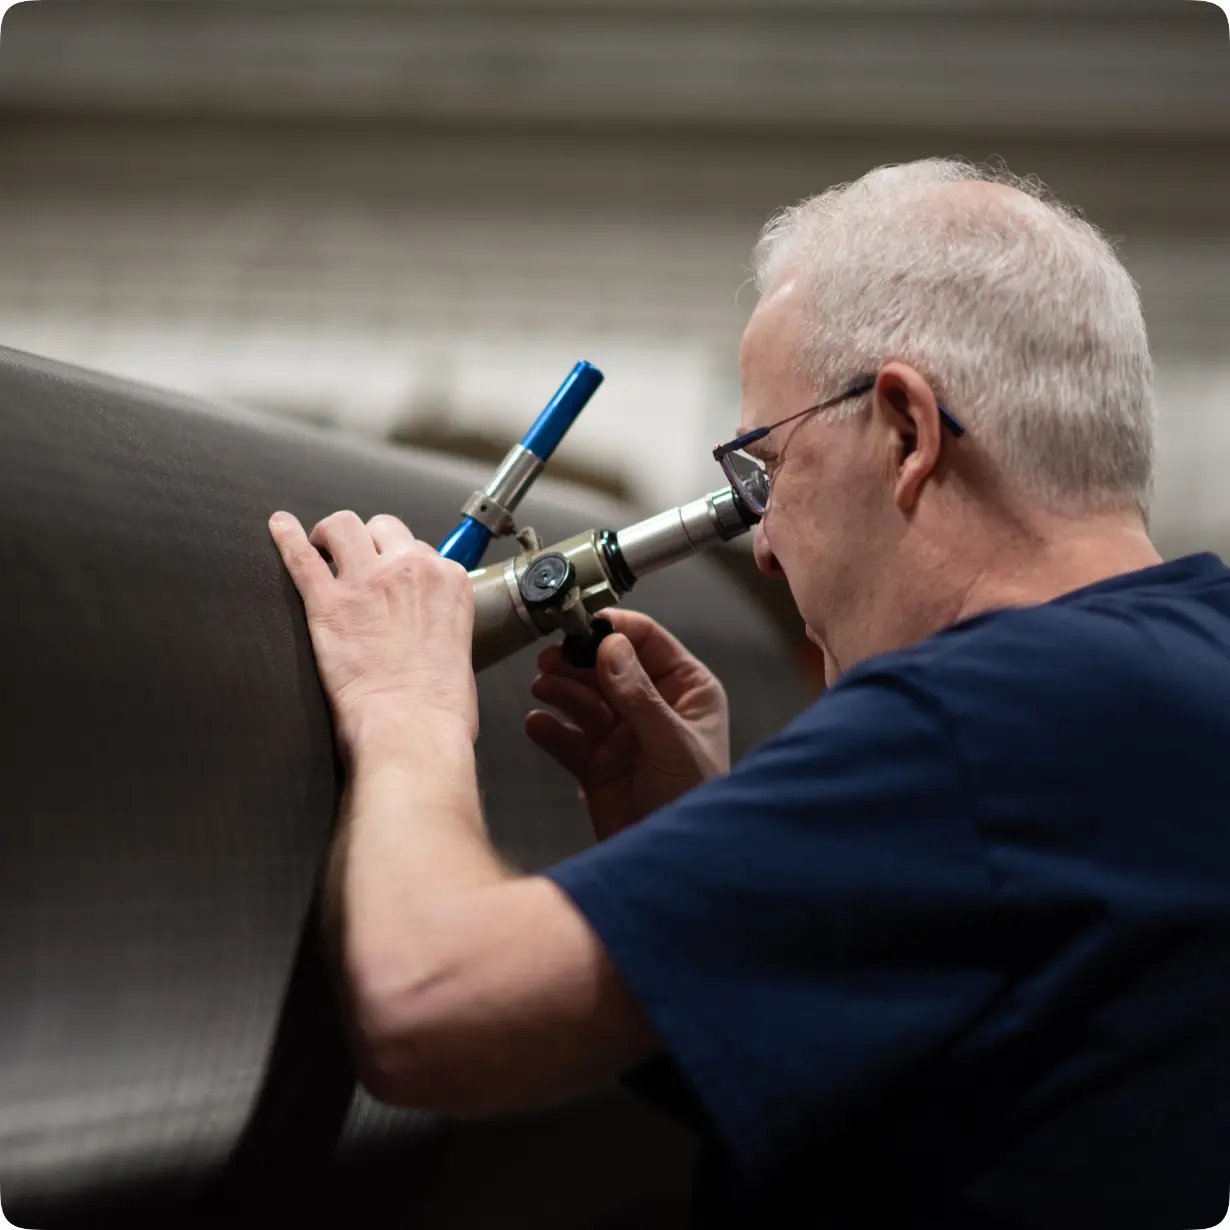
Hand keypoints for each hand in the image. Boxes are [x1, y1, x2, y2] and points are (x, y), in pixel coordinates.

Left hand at [268, 509, 477, 756]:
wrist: (413, 729)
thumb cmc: (440, 707)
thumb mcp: (459, 649)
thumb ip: (441, 623)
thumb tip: (426, 632)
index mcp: (449, 581)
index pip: (421, 549)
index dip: (400, 562)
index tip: (390, 578)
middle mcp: (411, 569)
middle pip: (384, 528)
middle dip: (370, 542)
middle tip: (357, 562)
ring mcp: (367, 581)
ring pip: (343, 526)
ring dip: (332, 536)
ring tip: (322, 549)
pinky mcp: (327, 602)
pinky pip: (300, 557)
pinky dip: (286, 538)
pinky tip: (279, 527)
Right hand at [525, 609, 728, 840]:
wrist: (673, 866)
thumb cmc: (695, 801)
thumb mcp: (671, 744)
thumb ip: (639, 696)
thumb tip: (612, 646)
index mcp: (686, 690)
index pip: (647, 641)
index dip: (613, 628)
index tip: (580, 624)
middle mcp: (652, 706)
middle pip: (606, 665)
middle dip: (577, 661)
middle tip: (550, 658)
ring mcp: (621, 734)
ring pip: (582, 698)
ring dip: (560, 690)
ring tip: (543, 688)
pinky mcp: (596, 763)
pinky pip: (566, 737)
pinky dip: (549, 729)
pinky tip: (537, 724)